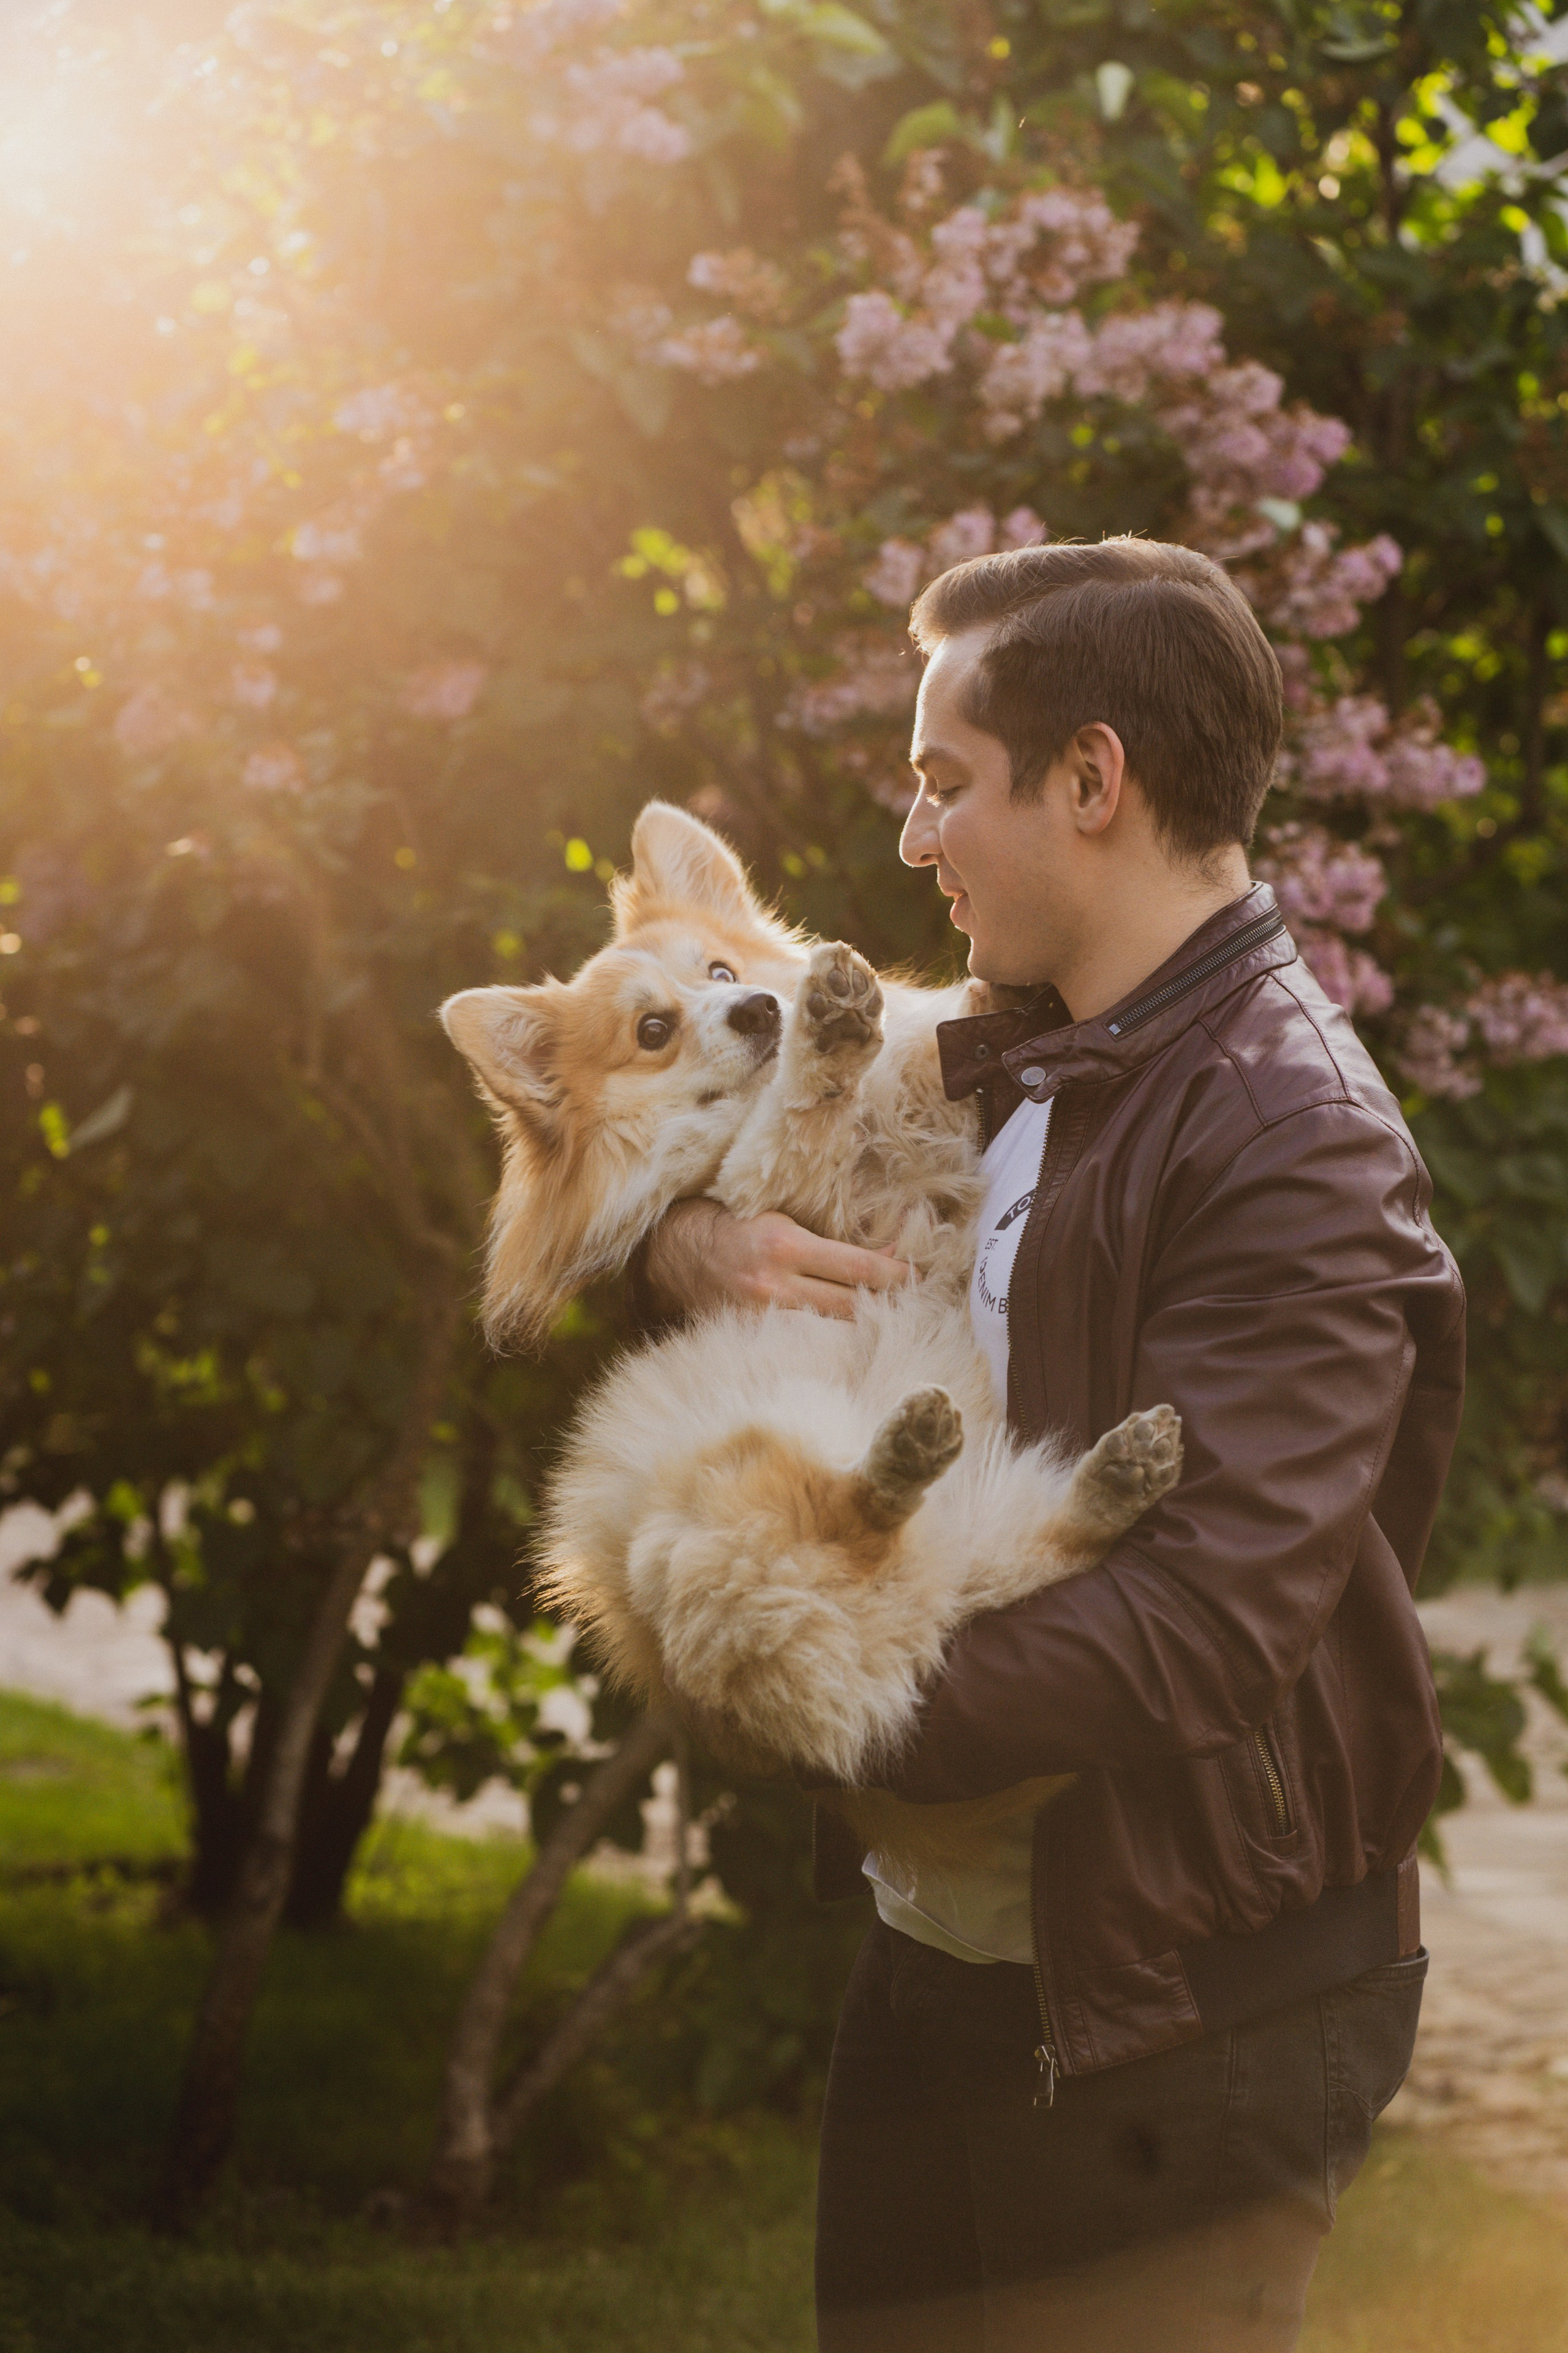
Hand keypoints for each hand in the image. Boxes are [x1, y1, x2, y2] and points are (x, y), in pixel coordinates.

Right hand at [644, 1199, 910, 1321]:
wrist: (677, 1254)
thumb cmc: (738, 1227)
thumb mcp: (785, 1222)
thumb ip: (832, 1244)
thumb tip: (889, 1258)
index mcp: (784, 1247)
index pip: (857, 1270)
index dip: (895, 1276)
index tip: (920, 1277)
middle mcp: (773, 1286)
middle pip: (850, 1306)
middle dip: (888, 1304)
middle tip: (918, 1303)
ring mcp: (759, 1318)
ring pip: (830, 1331)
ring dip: (864, 1326)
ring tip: (892, 1321)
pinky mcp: (750, 1338)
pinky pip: (803, 1344)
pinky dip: (830, 1342)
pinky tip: (851, 1340)